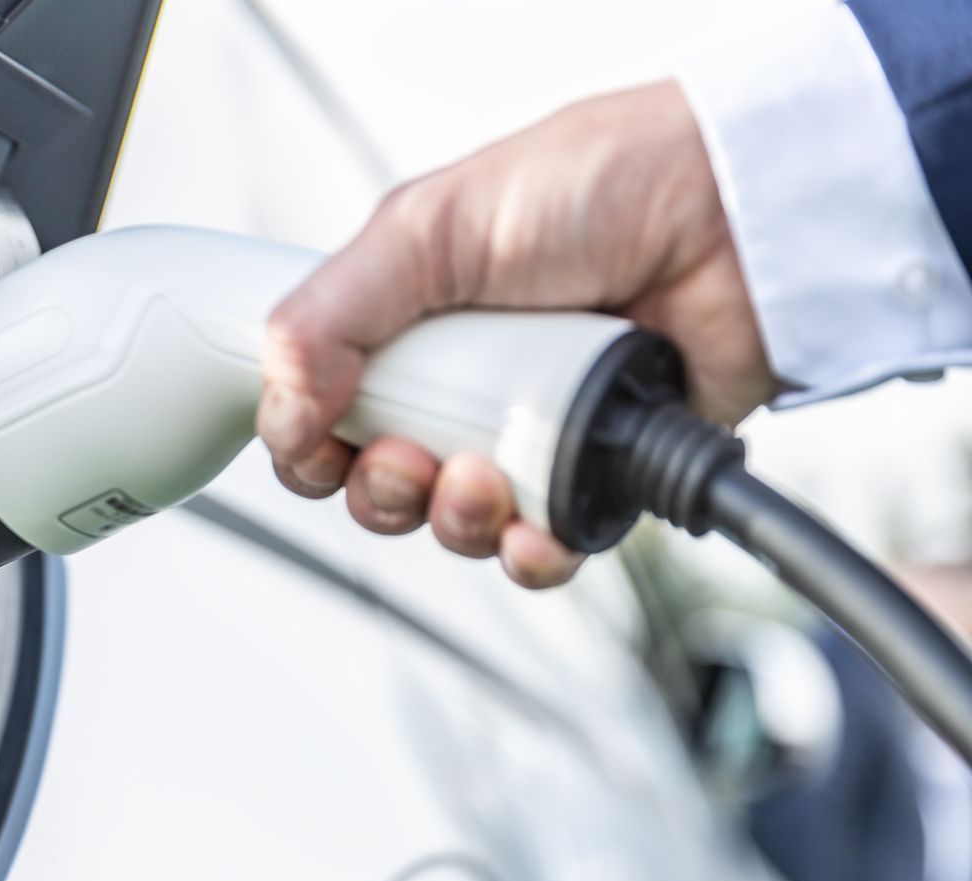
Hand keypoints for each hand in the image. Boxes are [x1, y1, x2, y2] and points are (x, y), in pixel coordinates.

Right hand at [258, 80, 773, 587]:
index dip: (308, 446)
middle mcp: (460, 384)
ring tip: (488, 475)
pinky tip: (534, 528)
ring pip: (453, 528)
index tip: (319, 441)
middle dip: (382, 491)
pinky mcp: (596, 475)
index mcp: (405, 325)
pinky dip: (528, 555)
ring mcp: (528, 434)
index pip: (319, 415)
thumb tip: (281, 410)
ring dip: (454, 520)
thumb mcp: (430, 227)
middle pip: (377, 487)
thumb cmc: (601, 186)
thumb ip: (332, 315)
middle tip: (412, 455)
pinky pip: (541, 550)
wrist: (737, 215)